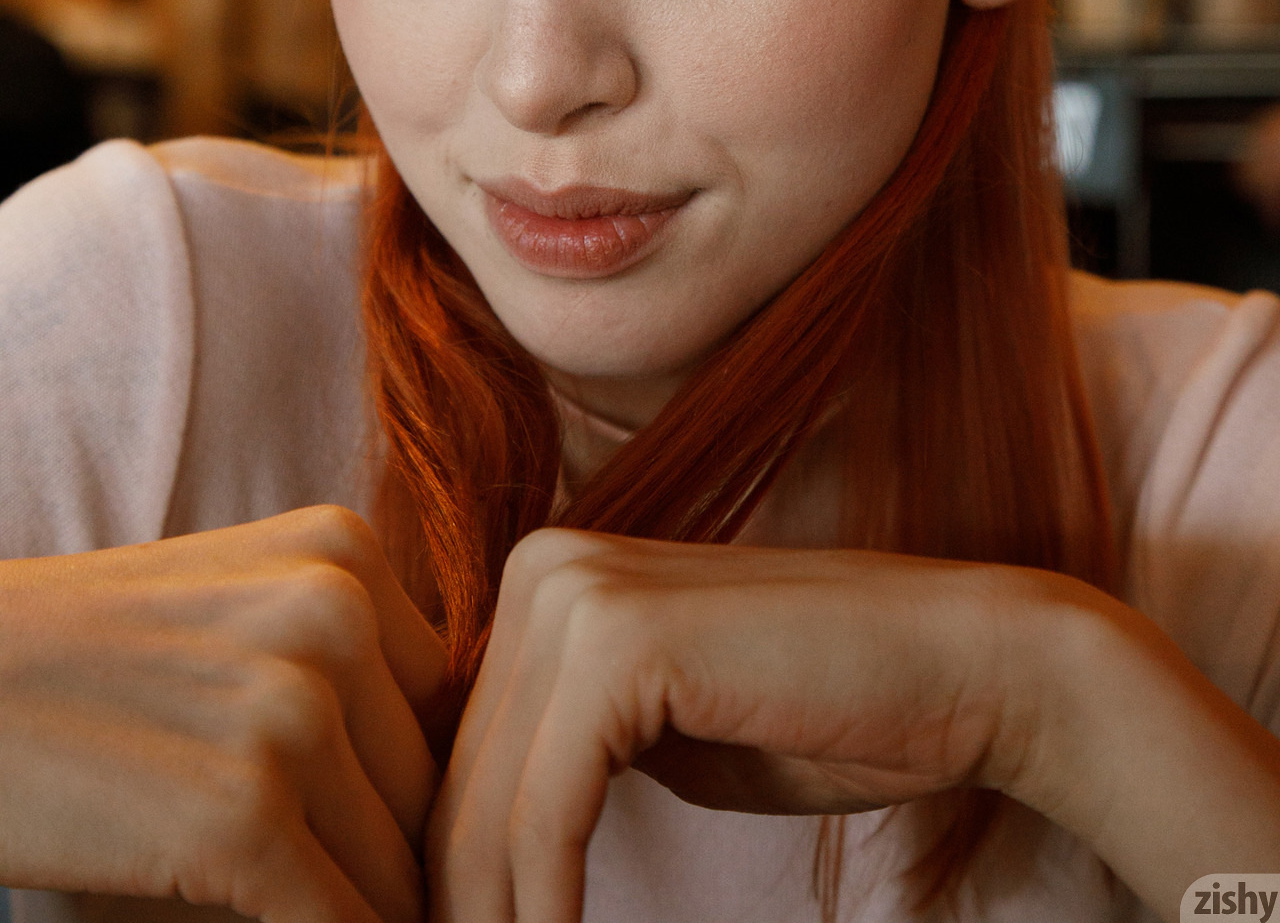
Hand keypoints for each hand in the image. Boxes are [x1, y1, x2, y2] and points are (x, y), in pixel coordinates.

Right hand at [0, 505, 446, 922]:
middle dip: (397, 853)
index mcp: (343, 551)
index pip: (442, 700)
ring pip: (400, 864)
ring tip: (334, 914)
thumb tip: (457, 772)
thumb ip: (344, 655)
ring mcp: (294, 710)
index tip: (379, 831)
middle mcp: (335, 612)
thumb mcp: (240, 604)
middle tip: (367, 891)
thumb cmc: (87, 661)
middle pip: (429, 782)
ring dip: (370, 910)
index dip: (410, 779)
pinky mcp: (245, 816)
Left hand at [427, 529, 1024, 922]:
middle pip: (459, 788)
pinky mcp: (619, 642)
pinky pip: (543, 817)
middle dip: (467, 911)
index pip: (456, 759)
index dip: (456, 881)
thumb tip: (470, 855)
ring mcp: (577, 594)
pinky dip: (544, 914)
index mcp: (543, 578)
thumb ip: (567, 756)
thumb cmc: (827, 714)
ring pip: (488, 813)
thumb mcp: (662, 734)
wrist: (967, 666)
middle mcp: (541, 565)